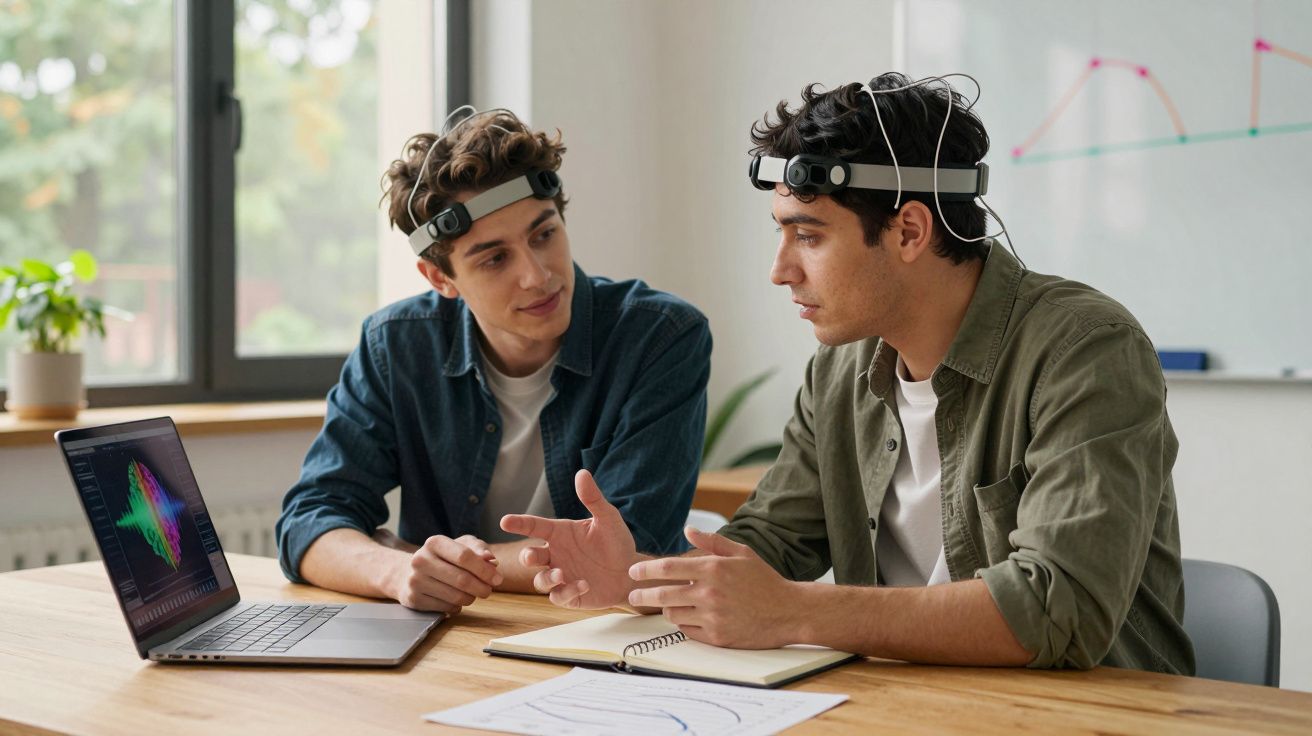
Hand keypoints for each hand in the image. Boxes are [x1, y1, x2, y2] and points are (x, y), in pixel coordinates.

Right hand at [389, 534, 502, 612]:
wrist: (408, 572)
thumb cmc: (443, 558)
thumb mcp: (461, 545)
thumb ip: (479, 550)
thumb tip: (491, 560)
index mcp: (434, 543)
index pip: (464, 556)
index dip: (485, 570)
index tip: (498, 578)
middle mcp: (420, 560)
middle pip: (462, 579)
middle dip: (482, 587)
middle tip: (489, 590)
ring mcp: (415, 581)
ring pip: (456, 596)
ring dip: (471, 598)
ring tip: (472, 593)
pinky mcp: (413, 599)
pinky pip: (446, 608)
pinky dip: (457, 606)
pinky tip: (455, 599)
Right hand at [500, 470, 638, 608]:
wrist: (631, 572)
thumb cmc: (617, 542)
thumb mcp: (608, 518)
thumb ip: (593, 498)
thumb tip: (582, 473)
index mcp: (560, 534)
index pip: (534, 526)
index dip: (519, 523)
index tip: (504, 521)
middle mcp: (556, 555)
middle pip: (530, 557)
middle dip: (527, 557)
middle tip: (532, 556)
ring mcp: (560, 576)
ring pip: (540, 580)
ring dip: (547, 578)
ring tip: (561, 574)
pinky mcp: (569, 595)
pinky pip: (559, 596)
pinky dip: (567, 591)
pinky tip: (583, 584)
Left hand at [627, 527, 802, 648]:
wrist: (789, 612)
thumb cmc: (765, 581)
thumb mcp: (742, 553)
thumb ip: (712, 542)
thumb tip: (687, 529)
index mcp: (714, 569)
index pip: (668, 568)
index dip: (646, 570)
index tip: (633, 572)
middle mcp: (710, 593)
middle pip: (662, 594)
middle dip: (642, 595)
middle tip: (633, 596)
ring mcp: (713, 617)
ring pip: (673, 614)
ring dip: (669, 608)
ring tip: (672, 604)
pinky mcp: (717, 637)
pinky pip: (688, 631)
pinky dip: (685, 624)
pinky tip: (691, 617)